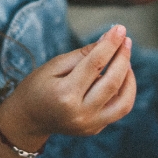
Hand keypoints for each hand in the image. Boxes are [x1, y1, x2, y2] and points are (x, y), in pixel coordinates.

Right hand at [0, 25, 136, 147]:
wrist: (28, 120)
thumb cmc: (37, 87)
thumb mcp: (54, 65)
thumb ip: (83, 54)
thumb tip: (108, 39)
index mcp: (65, 94)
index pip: (95, 64)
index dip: (110, 44)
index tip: (120, 28)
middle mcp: (80, 113)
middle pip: (112, 82)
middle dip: (122, 57)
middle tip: (126, 39)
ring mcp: (89, 125)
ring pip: (124, 101)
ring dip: (129, 77)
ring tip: (125, 59)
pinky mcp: (95, 129)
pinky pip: (119, 110)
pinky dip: (124, 91)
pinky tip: (120, 76)